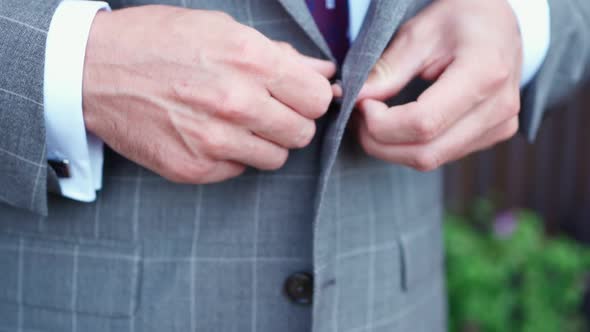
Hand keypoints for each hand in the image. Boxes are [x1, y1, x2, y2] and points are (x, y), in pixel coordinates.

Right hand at [83, 6, 334, 182]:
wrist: (94, 70)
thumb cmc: (159, 42)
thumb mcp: (222, 30)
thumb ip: (280, 56)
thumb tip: (324, 73)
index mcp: (250, 61)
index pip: (317, 99)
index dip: (311, 97)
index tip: (298, 96)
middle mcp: (236, 104)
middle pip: (302, 133)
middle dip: (291, 121)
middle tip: (267, 109)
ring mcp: (214, 141)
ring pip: (276, 158)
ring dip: (265, 142)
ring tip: (236, 121)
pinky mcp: (194, 168)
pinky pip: (239, 170)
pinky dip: (233, 155)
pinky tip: (209, 134)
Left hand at [355, 0, 521, 170]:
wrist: (499, 22)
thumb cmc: (459, 18)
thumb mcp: (419, 32)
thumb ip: (388, 70)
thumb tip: (356, 98)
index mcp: (485, 74)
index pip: (423, 123)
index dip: (382, 124)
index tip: (362, 104)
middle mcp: (499, 108)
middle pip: (425, 152)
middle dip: (380, 142)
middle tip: (359, 118)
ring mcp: (500, 126)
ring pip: (430, 160)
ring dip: (392, 148)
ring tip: (375, 120)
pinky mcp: (493, 135)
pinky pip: (442, 155)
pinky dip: (411, 146)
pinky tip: (398, 126)